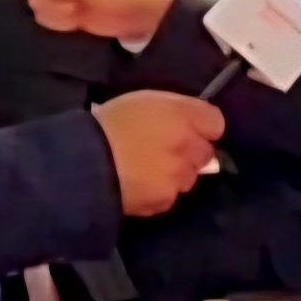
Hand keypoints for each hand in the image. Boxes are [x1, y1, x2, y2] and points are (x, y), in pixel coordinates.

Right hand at [93, 92, 224, 216]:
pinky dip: (160, 192)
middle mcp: (189, 146)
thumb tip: (191, 122)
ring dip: (176, 173)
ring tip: (147, 170)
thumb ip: (174, 109)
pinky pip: (170, 195)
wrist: (84, 162)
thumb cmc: (110, 122)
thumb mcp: (143, 100)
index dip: (202, 127)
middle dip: (190, 152)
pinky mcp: (166, 200)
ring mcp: (180, 176)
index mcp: (184, 115)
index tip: (187, 128)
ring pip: (189, 176)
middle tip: (163, 151)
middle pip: (205, 152)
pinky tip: (139, 185)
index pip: (216, 123)